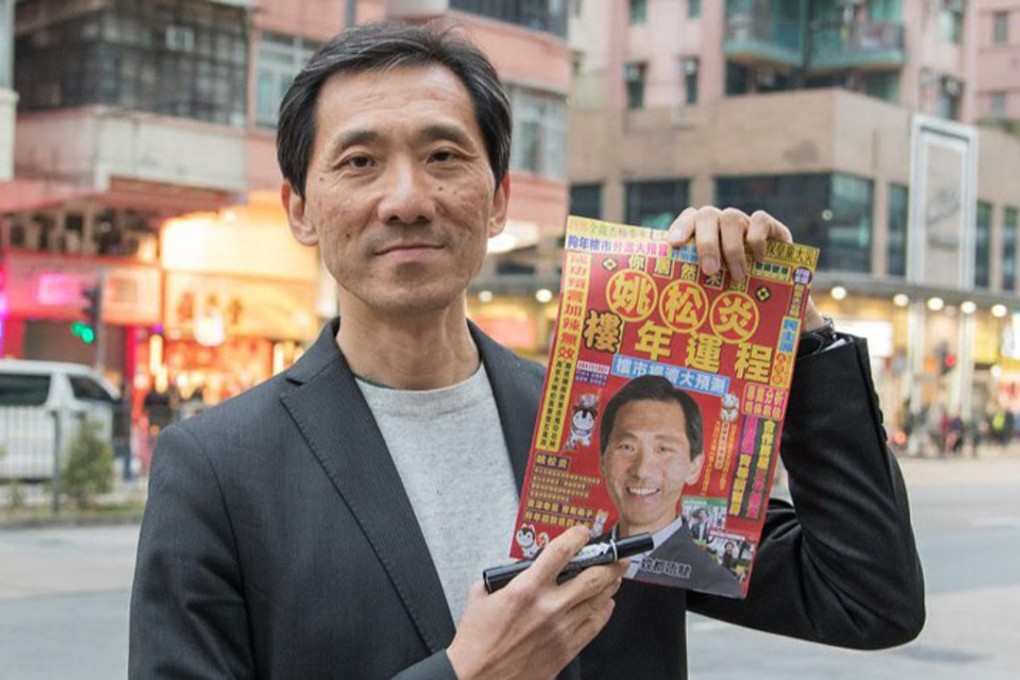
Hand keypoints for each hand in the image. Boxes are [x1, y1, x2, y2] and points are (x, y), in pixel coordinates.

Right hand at [447, 525, 624, 679]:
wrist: (477, 678)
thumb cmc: (477, 641)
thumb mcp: (482, 595)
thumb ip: (505, 575)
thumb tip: (521, 566)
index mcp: (526, 589)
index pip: (561, 552)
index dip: (577, 537)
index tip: (582, 533)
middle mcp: (549, 607)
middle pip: (593, 576)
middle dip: (609, 562)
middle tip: (614, 556)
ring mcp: (561, 629)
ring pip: (598, 600)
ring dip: (610, 584)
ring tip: (614, 576)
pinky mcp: (566, 649)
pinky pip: (595, 626)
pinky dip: (604, 611)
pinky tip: (606, 604)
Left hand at [666, 206, 824, 330]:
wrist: (775, 292)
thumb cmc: (732, 292)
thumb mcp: (710, 288)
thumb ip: (692, 288)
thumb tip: (663, 313)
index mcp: (701, 232)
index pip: (687, 218)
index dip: (681, 228)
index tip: (674, 244)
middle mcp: (719, 223)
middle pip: (707, 216)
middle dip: (706, 243)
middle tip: (710, 271)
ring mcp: (744, 222)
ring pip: (731, 218)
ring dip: (731, 248)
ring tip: (737, 276)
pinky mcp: (769, 226)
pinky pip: (760, 220)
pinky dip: (757, 239)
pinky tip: (759, 260)